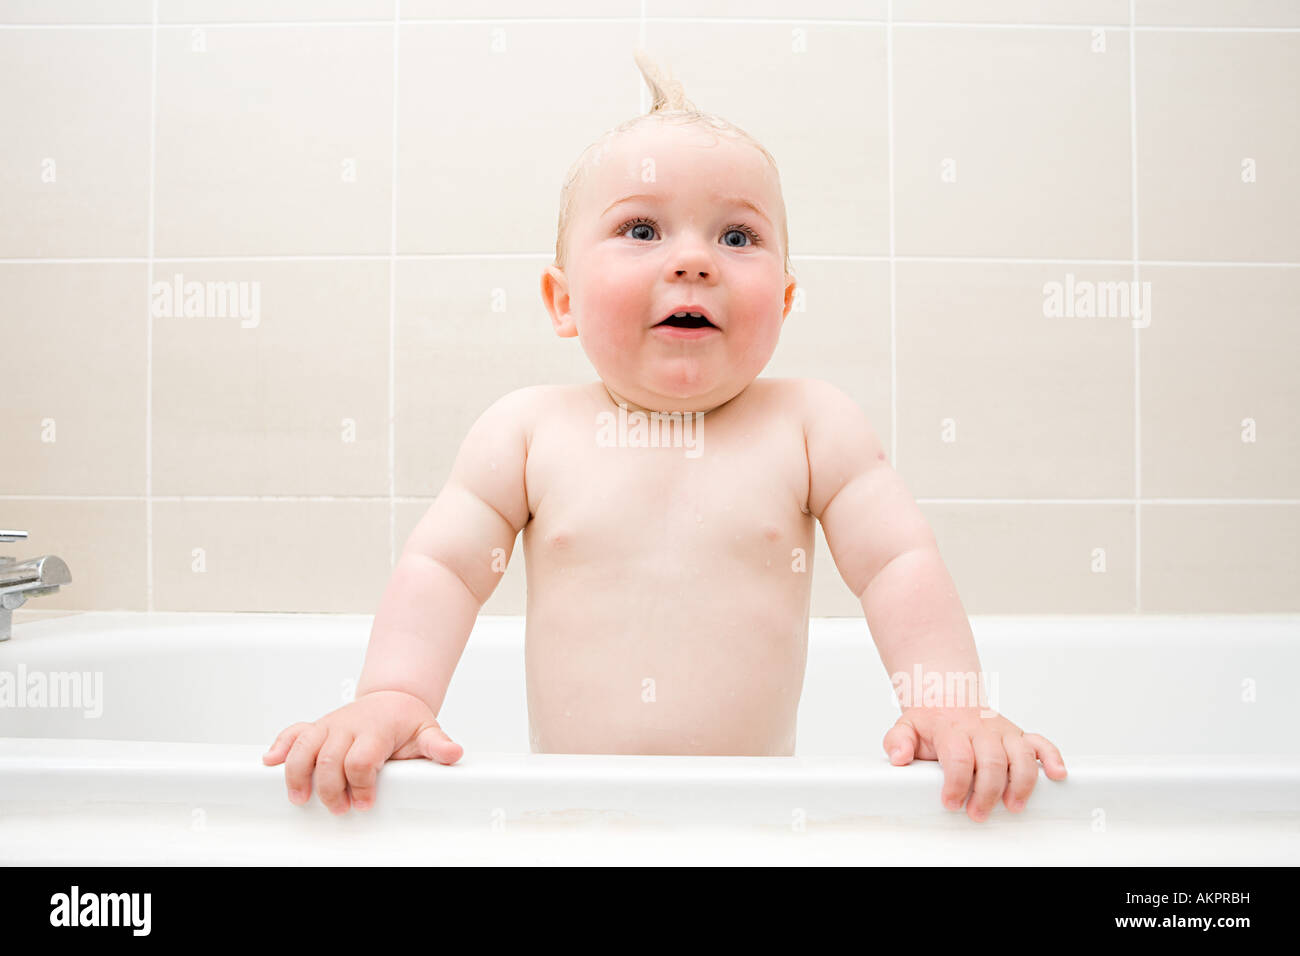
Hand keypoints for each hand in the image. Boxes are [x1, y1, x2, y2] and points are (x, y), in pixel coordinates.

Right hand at [262, 689, 462, 813]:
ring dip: (298, 774)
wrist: (392, 698)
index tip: (366, 802)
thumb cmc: (406, 720)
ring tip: (301, 798)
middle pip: (329, 759)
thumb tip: (454, 754)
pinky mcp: (316, 728)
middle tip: (341, 808)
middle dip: (331, 788)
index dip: (361, 784)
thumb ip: (437, 745)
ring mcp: (329, 726)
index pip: (361, 759)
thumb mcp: (426, 731)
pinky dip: (280, 746)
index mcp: (375, 729)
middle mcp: (348, 726)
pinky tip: (269, 762)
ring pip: (304, 747)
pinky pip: (293, 733)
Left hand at [883, 706, 1065, 822]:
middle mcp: (982, 730)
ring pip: (1021, 756)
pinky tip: (1057, 775)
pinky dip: (1052, 758)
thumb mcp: (906, 727)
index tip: (951, 802)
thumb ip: (897, 741)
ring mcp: (1004, 733)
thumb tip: (898, 757)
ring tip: (1012, 806)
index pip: (959, 757)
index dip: (956, 783)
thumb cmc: (931, 721)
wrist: (949, 696)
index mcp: (953, 730)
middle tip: (977, 813)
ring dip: (1021, 783)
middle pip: (993, 761)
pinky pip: (1042, 744)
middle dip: (987, 792)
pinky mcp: (1019, 736)